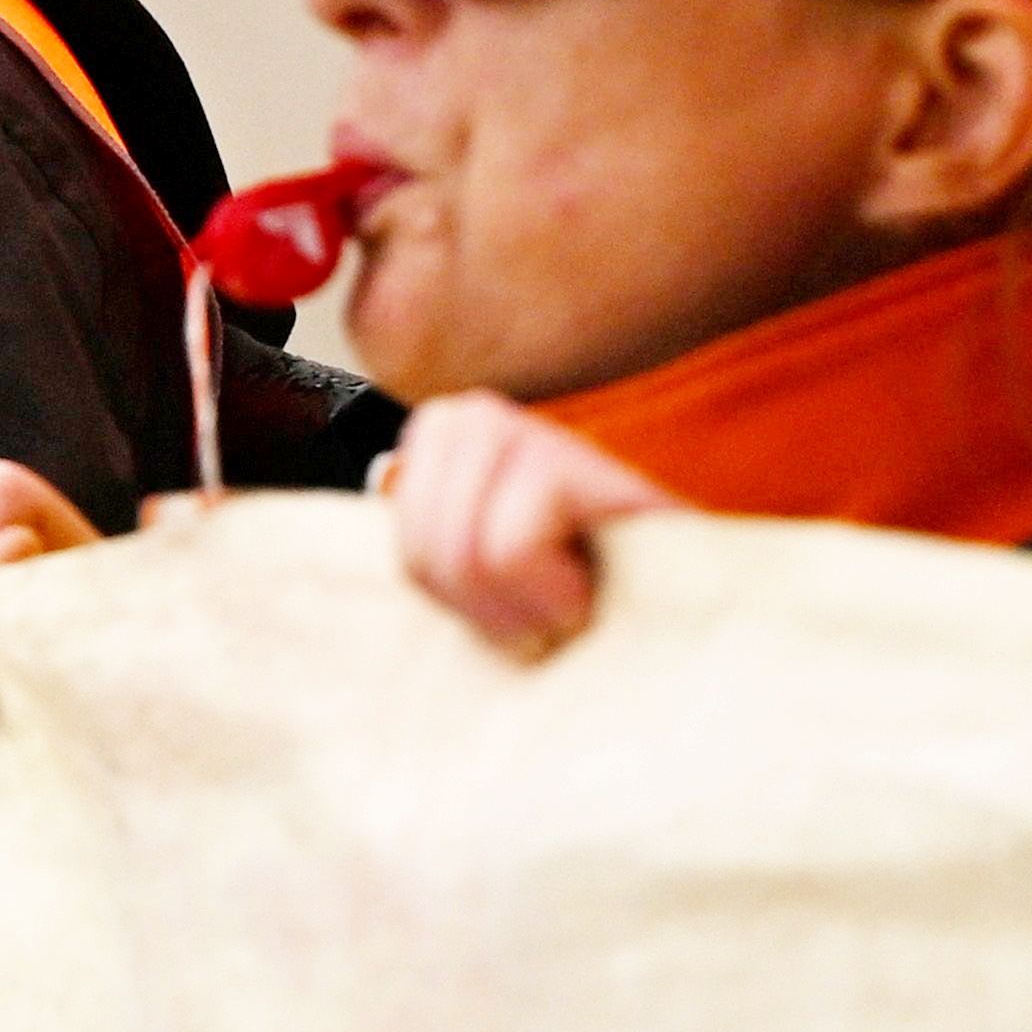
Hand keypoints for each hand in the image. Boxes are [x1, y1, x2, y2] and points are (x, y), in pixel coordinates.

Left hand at [379, 391, 675, 659]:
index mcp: (435, 443)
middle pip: (427, 552)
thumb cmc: (596, 598)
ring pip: (462, 553)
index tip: (518, 604)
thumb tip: (335, 572)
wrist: (697, 606)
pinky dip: (555, 595)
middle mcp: (470, 419)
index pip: (404, 549)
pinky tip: (594, 589)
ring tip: (576, 596)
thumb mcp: (485, 583)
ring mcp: (519, 429)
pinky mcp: (567, 459)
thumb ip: (430, 559)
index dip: (462, 604)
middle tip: (556, 607)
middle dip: (493, 611)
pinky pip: (509, 546)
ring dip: (528, 609)